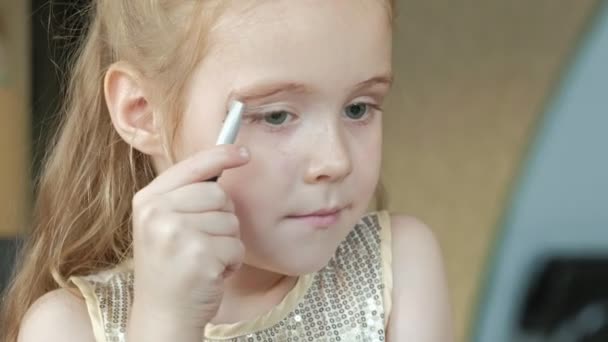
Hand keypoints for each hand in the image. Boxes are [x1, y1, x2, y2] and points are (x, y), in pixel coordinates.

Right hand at [127, 145, 248, 340]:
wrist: (163, 315)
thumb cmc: (171, 268)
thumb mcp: (164, 224)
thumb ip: (186, 195)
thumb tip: (226, 159)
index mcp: (147, 200)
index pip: (193, 166)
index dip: (222, 156)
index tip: (244, 153)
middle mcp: (157, 213)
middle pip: (218, 194)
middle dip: (223, 218)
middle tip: (203, 242)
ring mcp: (177, 234)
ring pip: (231, 221)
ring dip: (227, 243)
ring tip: (203, 260)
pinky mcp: (199, 256)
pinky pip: (236, 246)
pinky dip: (231, 262)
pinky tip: (210, 273)